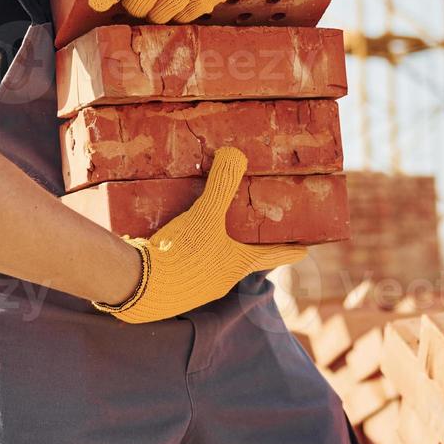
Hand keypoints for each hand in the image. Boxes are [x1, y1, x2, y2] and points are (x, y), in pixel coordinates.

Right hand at [93, 147, 305, 323]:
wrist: (138, 288)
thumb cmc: (181, 253)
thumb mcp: (205, 214)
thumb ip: (222, 184)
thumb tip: (235, 153)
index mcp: (236, 265)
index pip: (271, 256)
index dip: (288, 251)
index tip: (305, 250)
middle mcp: (219, 282)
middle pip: (240, 261)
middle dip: (245, 247)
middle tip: (251, 232)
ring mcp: (194, 289)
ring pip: (211, 266)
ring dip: (213, 250)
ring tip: (207, 230)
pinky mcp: (169, 289)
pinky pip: (184, 269)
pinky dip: (185, 255)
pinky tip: (172, 243)